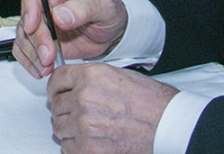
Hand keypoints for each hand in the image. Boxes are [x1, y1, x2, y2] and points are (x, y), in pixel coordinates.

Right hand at [15, 0, 127, 77]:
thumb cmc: (108, 12)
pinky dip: (30, 61)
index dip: (30, 8)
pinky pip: (24, 50)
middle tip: (48, 56)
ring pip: (23, 36)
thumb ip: (83, 9)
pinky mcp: (40, 39)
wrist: (112, 33)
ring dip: (32, 54)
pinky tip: (42, 69)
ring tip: (47, 66)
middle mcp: (44, 0)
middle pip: (27, 17)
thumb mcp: (103, 6)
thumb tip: (60, 15)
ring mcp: (41, 21)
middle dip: (36, 39)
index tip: (33, 26)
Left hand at [47, 63, 177, 153]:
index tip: (58, 94)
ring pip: (59, 128)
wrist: (168, 126)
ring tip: (88, 129)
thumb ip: (91, 79)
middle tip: (78, 114)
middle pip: (56, 106)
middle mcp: (83, 98)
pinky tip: (92, 141)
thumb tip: (74, 85)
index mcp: (90, 76)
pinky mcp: (88, 149)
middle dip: (65, 111)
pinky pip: (68, 148)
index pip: (56, 80)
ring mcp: (84, 125)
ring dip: (69, 130)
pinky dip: (76, 147)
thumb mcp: (118, 76)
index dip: (56, 88)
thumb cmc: (151, 102)